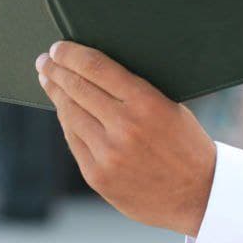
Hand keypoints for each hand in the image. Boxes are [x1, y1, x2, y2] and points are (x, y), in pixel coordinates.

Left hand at [36, 41, 214, 235]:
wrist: (198, 194)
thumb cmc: (186, 143)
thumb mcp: (170, 107)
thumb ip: (134, 91)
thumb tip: (95, 70)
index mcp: (147, 102)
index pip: (97, 68)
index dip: (72, 55)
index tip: (59, 48)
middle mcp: (124, 127)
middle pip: (77, 88)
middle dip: (56, 71)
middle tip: (45, 60)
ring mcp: (107, 154)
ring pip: (69, 114)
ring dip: (56, 94)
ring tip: (48, 81)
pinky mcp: (97, 176)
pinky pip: (73, 140)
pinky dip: (66, 121)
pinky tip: (63, 110)